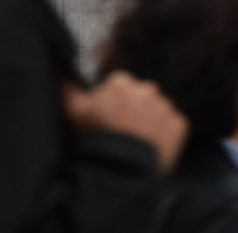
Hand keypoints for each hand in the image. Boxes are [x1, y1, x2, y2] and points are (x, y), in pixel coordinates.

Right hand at [63, 72, 187, 172]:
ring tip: (134, 143)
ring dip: (148, 123)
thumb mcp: (74, 112)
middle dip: (132, 110)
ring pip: (156, 111)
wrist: (122, 170)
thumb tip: (58, 67)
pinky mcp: (180, 125)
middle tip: (120, 133)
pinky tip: (149, 148)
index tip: (106, 121)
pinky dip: (164, 135)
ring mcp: (166, 107)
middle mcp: (148, 89)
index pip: (118, 87)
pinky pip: (172, 126)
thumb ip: (66, 87)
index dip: (111, 104)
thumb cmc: (95, 139)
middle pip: (139, 97)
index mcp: (122, 82)